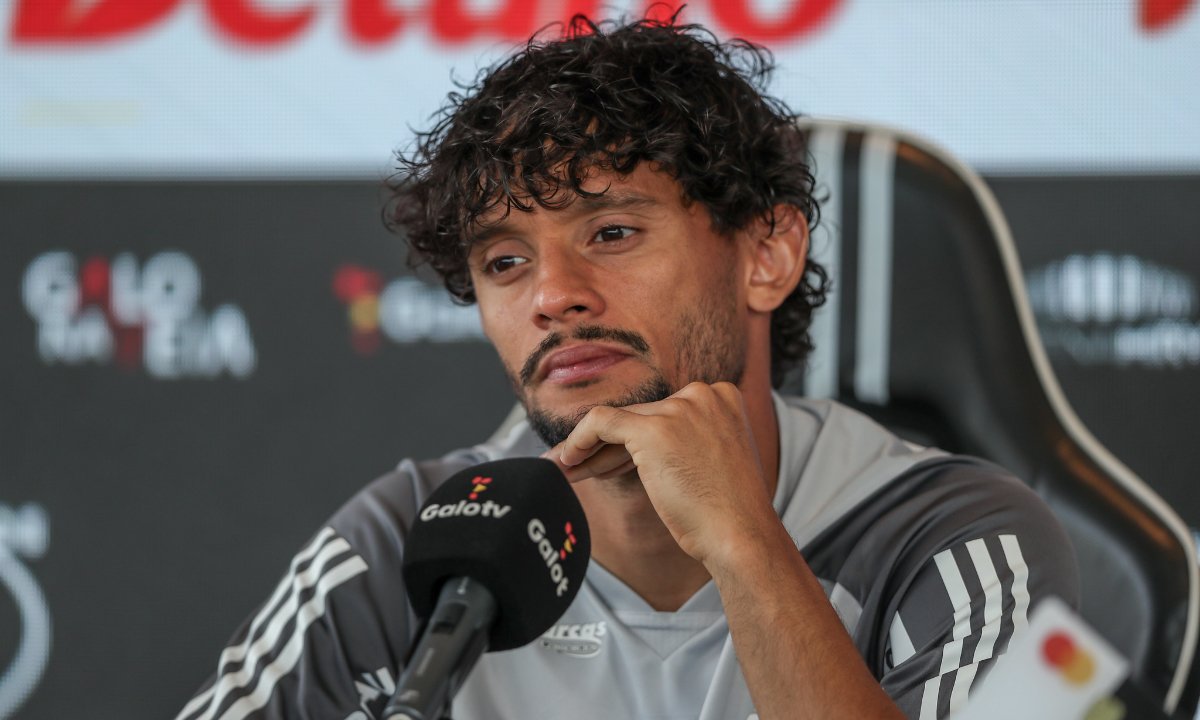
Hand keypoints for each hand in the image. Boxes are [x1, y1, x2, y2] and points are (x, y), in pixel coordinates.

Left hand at [545, 381, 776, 565]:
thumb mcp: (714, 460)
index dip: (635, 441)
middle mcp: (703, 394)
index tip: (613, 464)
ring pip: (619, 423)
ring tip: (564, 469)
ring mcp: (679, 409)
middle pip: (641, 418)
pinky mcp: (654, 428)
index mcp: (723, 397)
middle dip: (608, 448)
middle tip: (577, 467)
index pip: (665, 414)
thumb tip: (632, 444)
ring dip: (591, 450)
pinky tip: (566, 458)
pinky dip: (579, 438)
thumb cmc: (728, 512)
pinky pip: (601, 422)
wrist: (740, 535)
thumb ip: (685, 442)